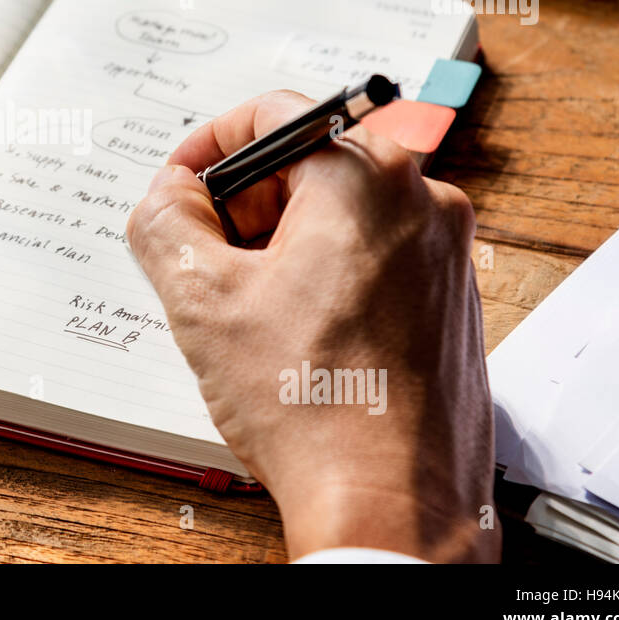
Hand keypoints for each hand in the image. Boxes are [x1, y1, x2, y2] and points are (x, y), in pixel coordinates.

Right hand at [126, 91, 498, 562]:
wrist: (392, 505)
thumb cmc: (314, 408)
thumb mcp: (202, 300)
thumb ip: (166, 220)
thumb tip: (170, 194)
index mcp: (366, 179)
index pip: (273, 114)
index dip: (208, 146)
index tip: (182, 188)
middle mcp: (424, 201)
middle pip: (309, 164)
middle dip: (245, 204)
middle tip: (208, 260)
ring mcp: (445, 253)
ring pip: (341, 215)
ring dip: (283, 244)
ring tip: (252, 313)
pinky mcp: (451, 300)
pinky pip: (375, 257)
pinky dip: (327, 276)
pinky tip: (298, 337)